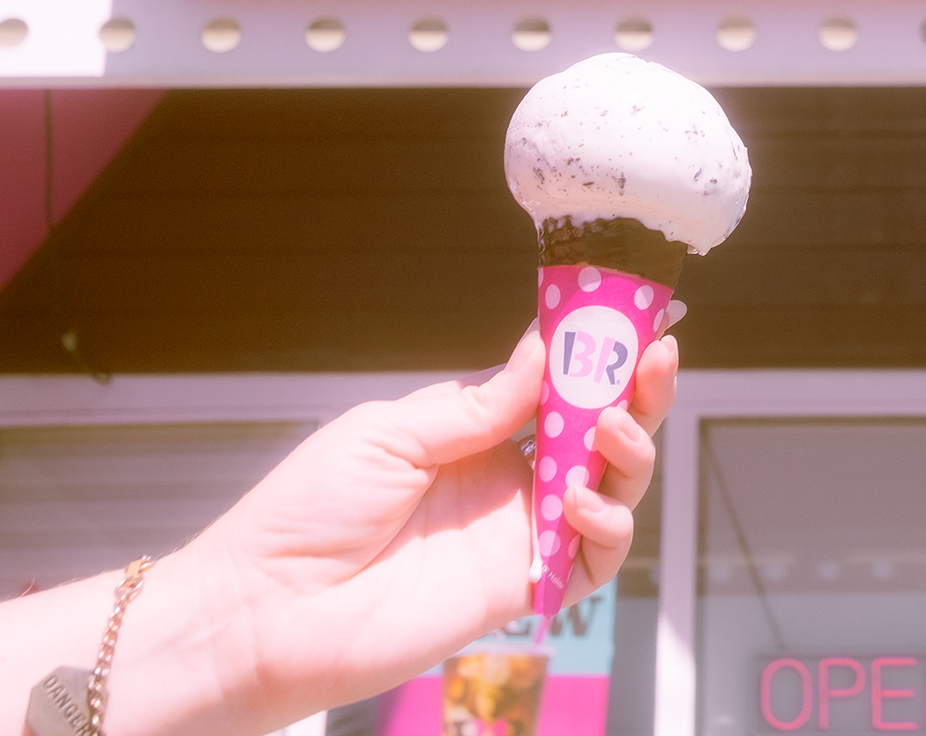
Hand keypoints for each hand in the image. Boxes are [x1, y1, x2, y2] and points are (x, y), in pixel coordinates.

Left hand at [147, 320, 676, 731]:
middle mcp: (506, 477)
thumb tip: (548, 349)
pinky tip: (579, 502)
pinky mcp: (521, 587)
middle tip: (657, 356)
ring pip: (610, 488)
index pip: (554, 383)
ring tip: (613, 430)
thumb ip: (478, 402)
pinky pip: (593, 559)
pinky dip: (606, 527)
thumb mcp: (391, 432)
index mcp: (473, 430)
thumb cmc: (309, 512)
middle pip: (597, 430)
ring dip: (630, 452)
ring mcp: (518, 532)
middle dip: (636, 391)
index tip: (633, 315)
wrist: (268, 609)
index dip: (598, 352)